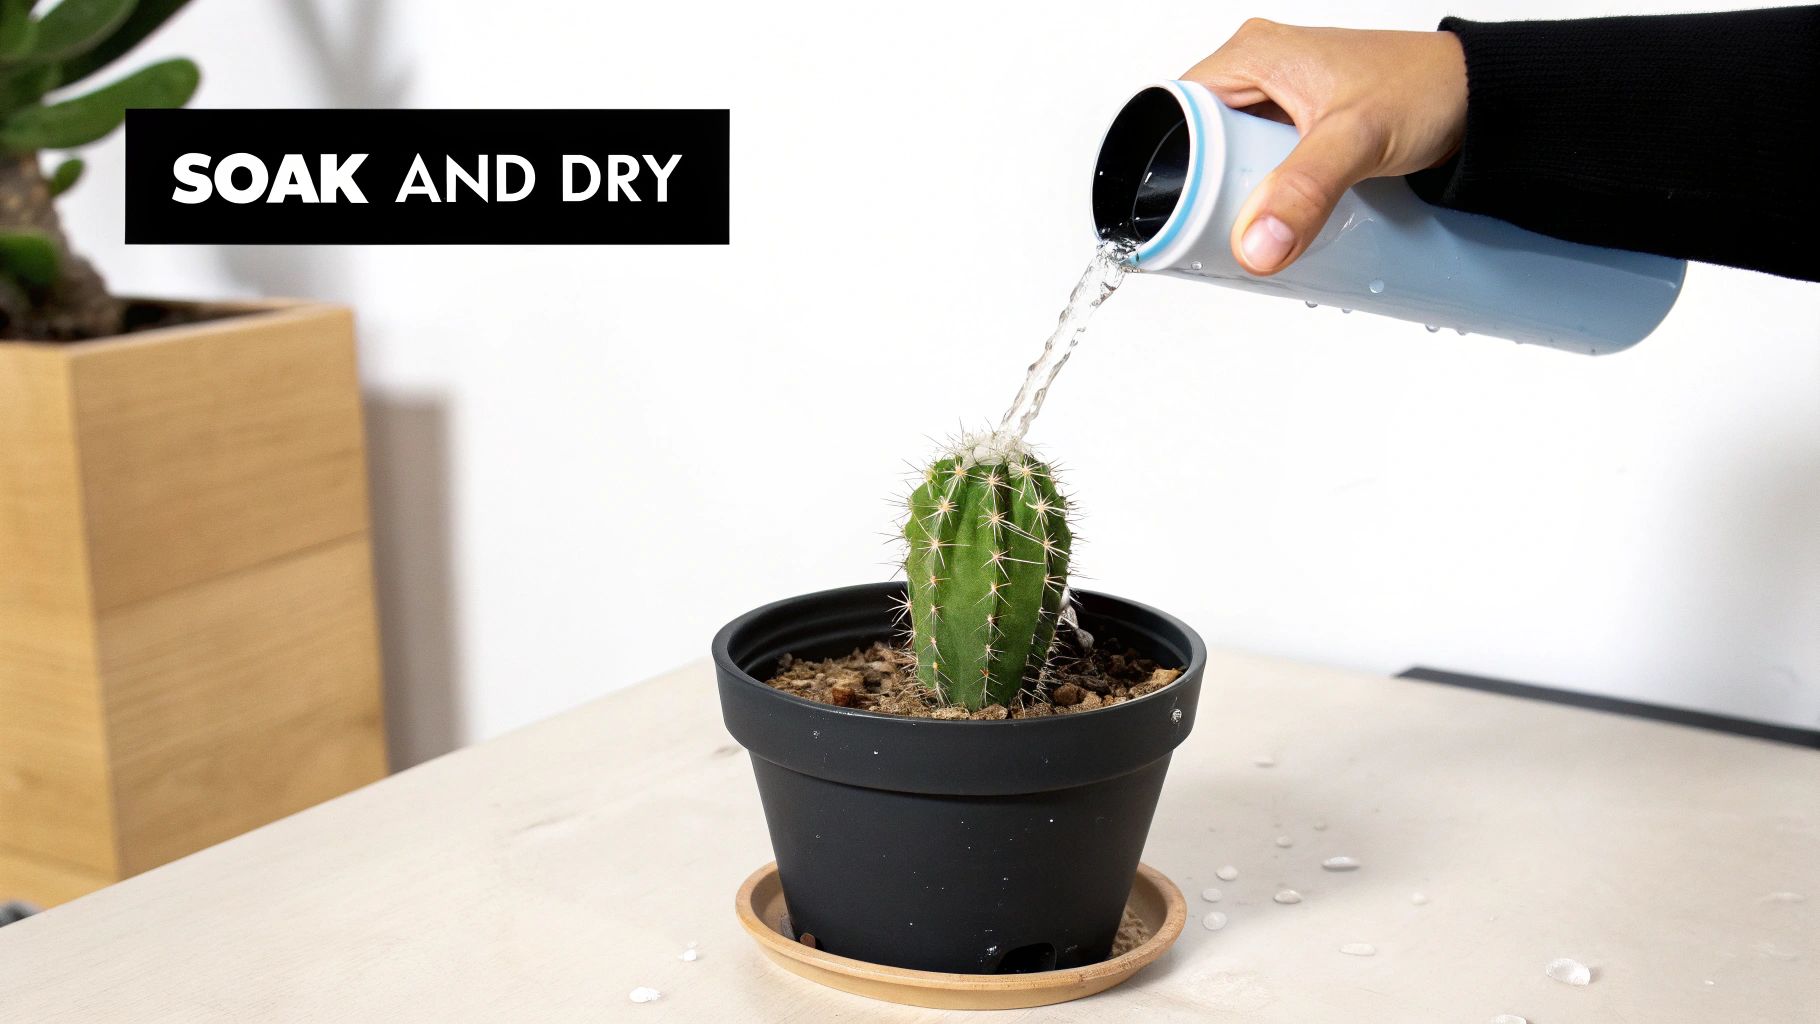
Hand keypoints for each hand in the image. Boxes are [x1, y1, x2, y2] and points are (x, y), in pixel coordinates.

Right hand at [1183, 19, 1466, 274]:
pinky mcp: (1299, 125)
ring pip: (1228, 158)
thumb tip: (1254, 245)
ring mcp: (1278, 99)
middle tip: (1223, 230)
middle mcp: (1257, 70)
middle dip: (1205, 190)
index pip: (1175, 112)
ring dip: (1237, 195)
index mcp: (1251, 54)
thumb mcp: (1356, 140)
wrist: (1482, 98)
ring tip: (1252, 227)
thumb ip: (1304, 191)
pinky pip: (1259, 164)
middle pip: (1196, 142)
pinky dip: (1264, 193)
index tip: (1180, 215)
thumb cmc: (1428, 90)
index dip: (1169, 165)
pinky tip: (1276, 218)